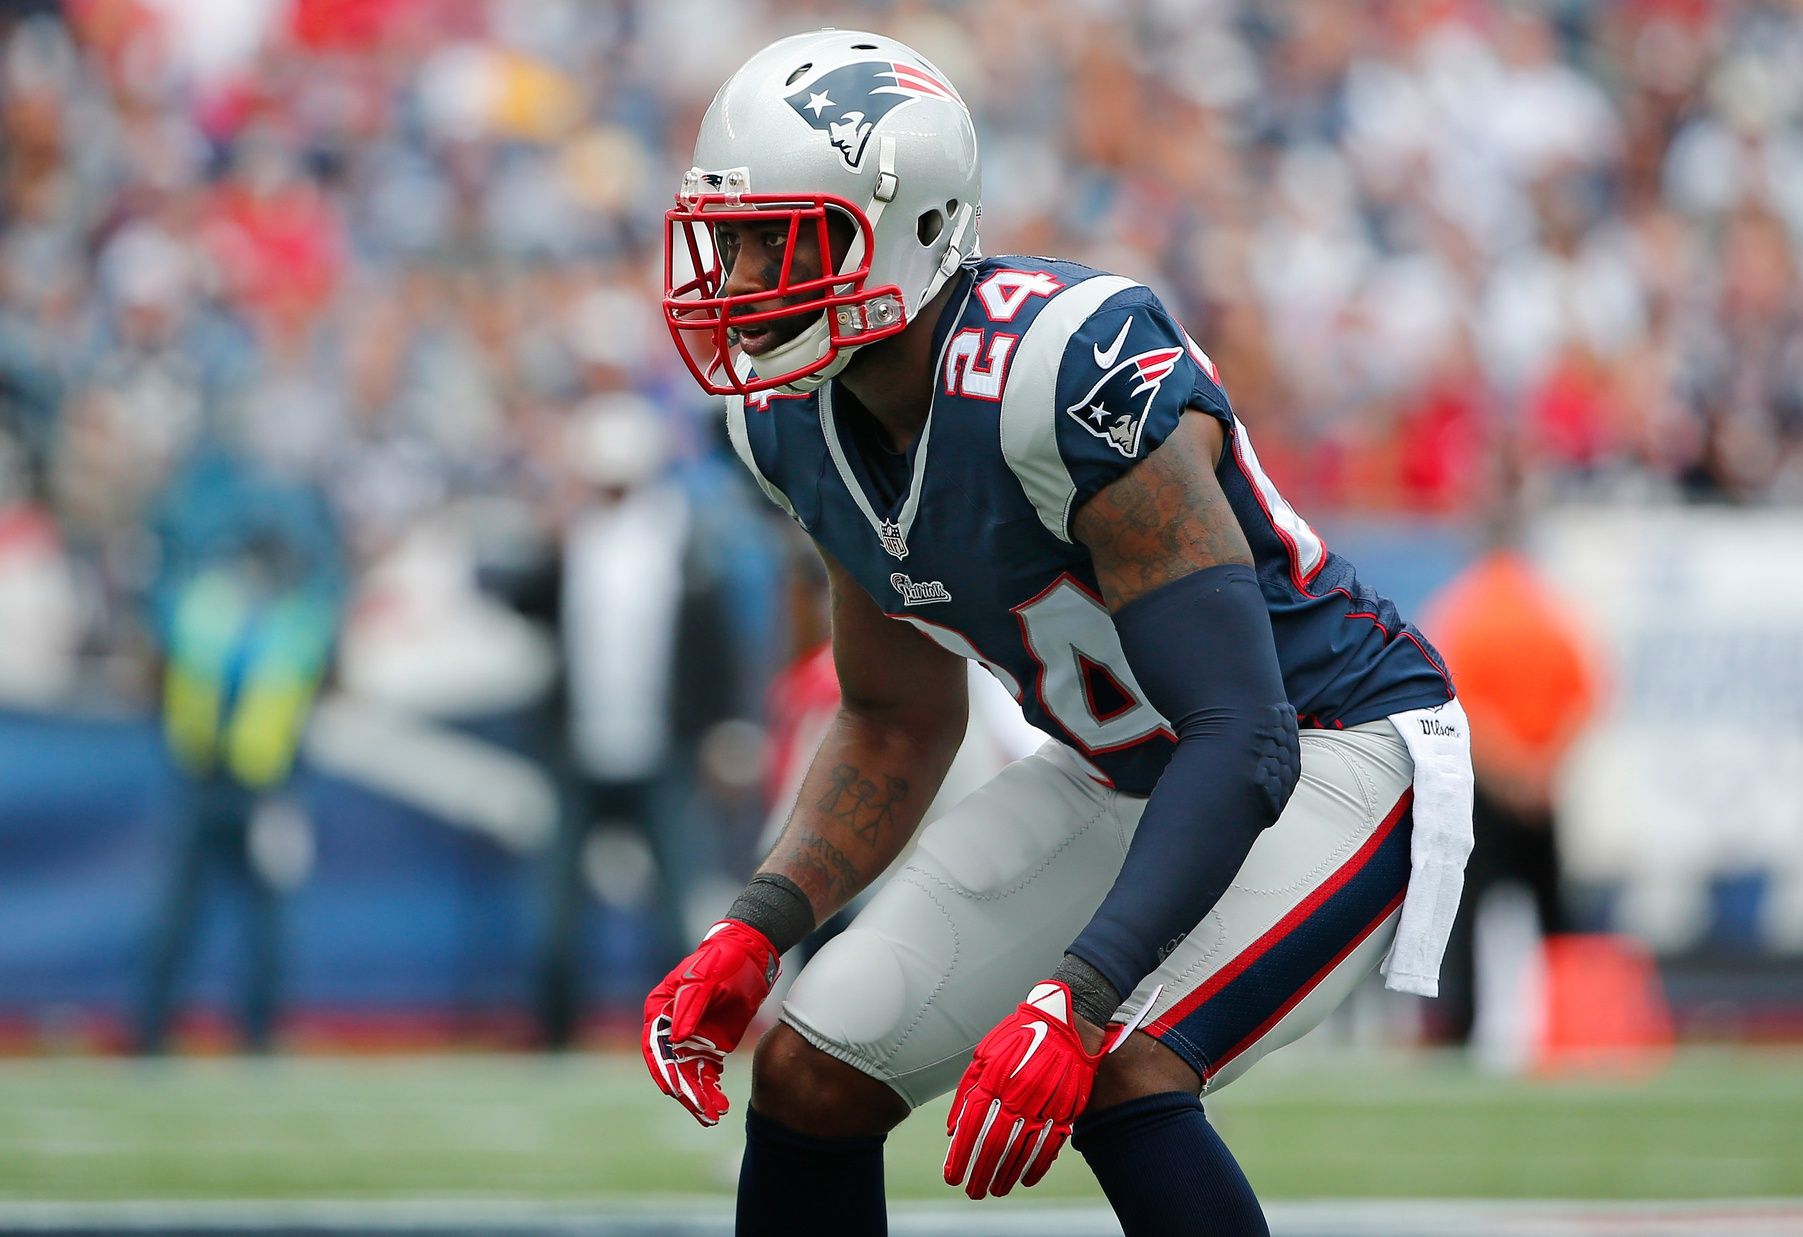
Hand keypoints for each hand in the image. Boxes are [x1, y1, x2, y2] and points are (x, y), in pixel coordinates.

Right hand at [641, 919, 778, 1126]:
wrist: (750, 955)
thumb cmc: (723, 961)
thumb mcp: (707, 980)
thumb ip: (691, 1006)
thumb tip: (677, 1039)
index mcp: (660, 1009)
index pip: (655, 1046)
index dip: (663, 1069)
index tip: (673, 1089)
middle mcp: (671, 1028)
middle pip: (673, 1066)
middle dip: (686, 1090)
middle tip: (701, 1110)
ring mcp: (691, 1039)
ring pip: (690, 1075)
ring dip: (699, 1096)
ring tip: (713, 1116)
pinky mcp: (711, 1046)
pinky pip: (707, 1073)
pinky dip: (712, 1090)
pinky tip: (720, 1106)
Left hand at [944, 980, 1106, 1198]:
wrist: (1067, 1020)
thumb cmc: (1020, 1036)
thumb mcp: (984, 1054)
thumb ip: (967, 1091)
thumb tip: (954, 1129)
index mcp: (995, 1078)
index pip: (972, 1127)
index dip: (961, 1156)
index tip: (952, 1176)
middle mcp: (1018, 1094)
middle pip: (995, 1144)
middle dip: (981, 1171)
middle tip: (972, 1190)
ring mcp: (1044, 1103)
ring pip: (1022, 1149)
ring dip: (1006, 1174)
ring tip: (994, 1189)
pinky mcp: (1066, 1109)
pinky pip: (1050, 1144)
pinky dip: (1037, 1166)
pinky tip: (1025, 1180)